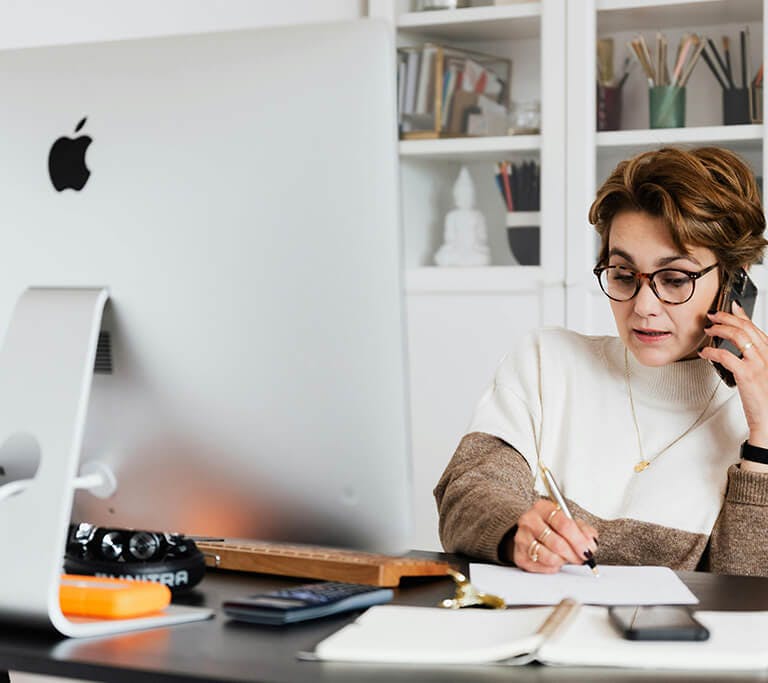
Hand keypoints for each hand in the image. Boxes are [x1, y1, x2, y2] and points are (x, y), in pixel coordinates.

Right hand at [507, 499, 597, 573]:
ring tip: (565, 557)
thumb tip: (590, 543)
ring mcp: (522, 538)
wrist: (532, 532)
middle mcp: (529, 521)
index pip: (564, 525)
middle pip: (557, 543)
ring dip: (563, 561)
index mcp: (543, 508)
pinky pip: (542, 567)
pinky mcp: (519, 555)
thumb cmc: (552, 527)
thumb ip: (584, 531)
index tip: (587, 550)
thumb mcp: (571, 522)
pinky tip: (554, 559)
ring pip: (550, 557)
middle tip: (580, 558)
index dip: (579, 541)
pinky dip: (553, 567)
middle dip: (573, 555)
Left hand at [700, 302, 767, 445]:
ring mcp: (758, 364)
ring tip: (708, 330)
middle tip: (713, 316)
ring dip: (720, 329)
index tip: (731, 307)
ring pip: (738, 336)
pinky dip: (712, 351)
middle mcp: (767, 356)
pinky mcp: (747, 375)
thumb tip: (737, 348)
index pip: (756, 328)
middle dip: (727, 317)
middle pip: (746, 328)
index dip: (741, 315)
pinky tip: (705, 352)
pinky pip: (726, 356)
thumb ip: (753, 358)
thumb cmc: (765, 399)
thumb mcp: (762, 373)